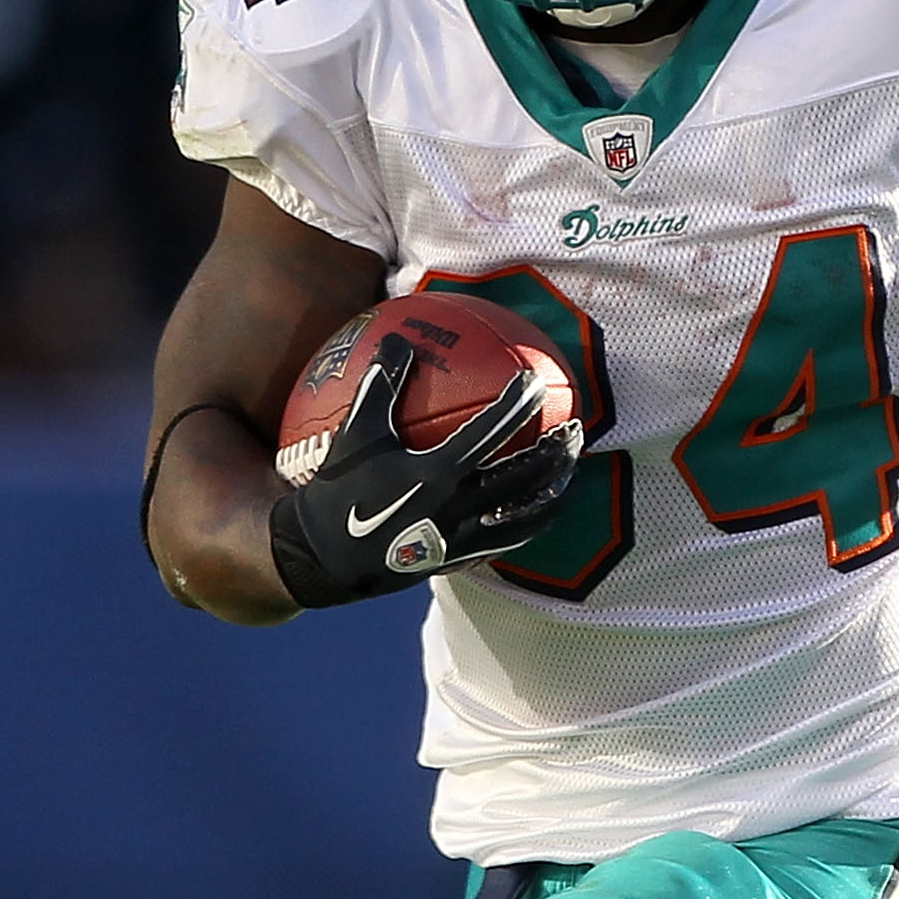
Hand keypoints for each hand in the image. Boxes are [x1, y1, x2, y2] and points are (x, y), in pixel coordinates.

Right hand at [266, 334, 579, 607]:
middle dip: (556, 452)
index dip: (519, 402)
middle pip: (526, 478)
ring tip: (568, 474)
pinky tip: (536, 509)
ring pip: (526, 518)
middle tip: (574, 429)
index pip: (492, 431)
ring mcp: (463, 539)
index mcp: (437, 473)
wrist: (324, 558)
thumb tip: (398, 338)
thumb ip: (379, 384)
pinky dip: (529, 523)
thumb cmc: (337, 490)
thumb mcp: (355, 433)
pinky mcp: (460, 560)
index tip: (536, 379)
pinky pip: (507, 541)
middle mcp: (458, 508)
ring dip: (553, 494)